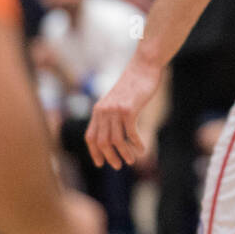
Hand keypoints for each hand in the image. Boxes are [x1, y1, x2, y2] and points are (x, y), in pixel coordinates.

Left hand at [85, 53, 162, 168]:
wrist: (143, 68)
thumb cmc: (133, 85)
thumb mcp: (117, 100)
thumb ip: (112, 114)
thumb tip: (113, 135)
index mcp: (98, 110)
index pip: (90, 137)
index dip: (94, 152)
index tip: (100, 163)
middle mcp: (104, 111)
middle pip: (102, 142)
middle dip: (110, 157)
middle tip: (119, 165)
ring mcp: (116, 110)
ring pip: (116, 140)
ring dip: (124, 153)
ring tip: (131, 160)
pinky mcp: (129, 110)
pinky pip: (131, 134)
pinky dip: (136, 144)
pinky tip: (142, 149)